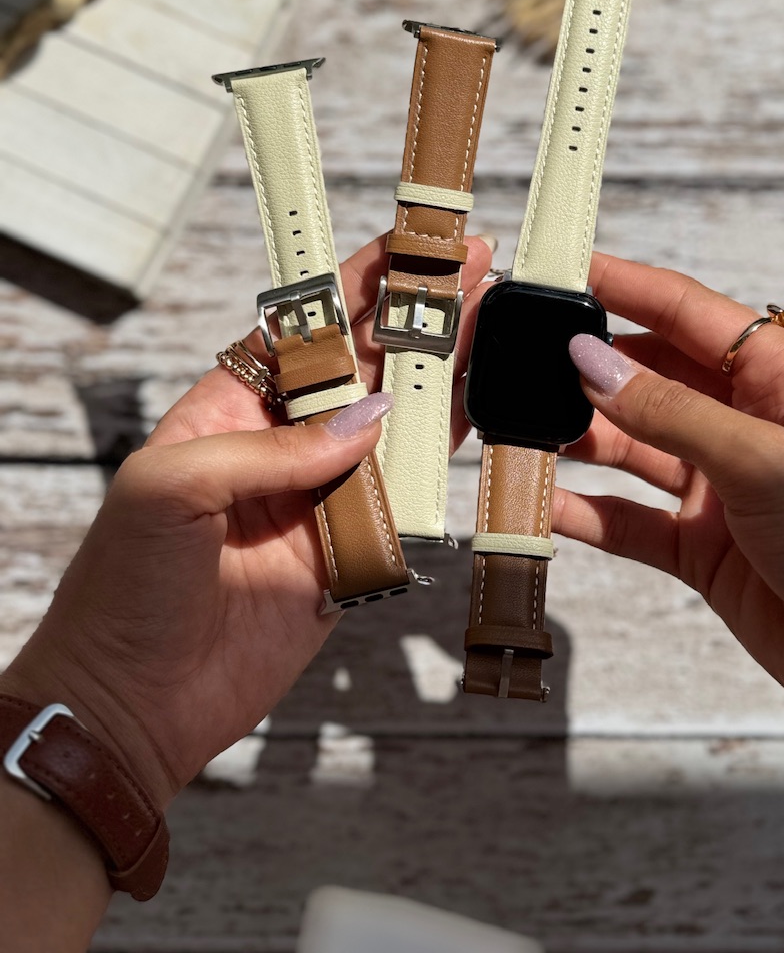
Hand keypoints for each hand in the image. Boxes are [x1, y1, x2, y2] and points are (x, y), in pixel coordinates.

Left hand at [0, 235, 492, 807]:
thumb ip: (276, 448)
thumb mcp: (175, 487)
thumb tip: (370, 420)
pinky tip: (475, 415)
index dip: (354, 286)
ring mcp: (319, 497)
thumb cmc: (125, 586)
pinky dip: (441, 461)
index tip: (407, 249)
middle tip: (474, 271)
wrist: (135, 703)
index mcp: (228, 409)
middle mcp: (281, 444)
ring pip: (393, 425)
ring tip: (491, 323)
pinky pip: (405, 498)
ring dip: (441, 377)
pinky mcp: (350, 553)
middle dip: (416, 318)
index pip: (302, 329)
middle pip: (362, 366)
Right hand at [555, 255, 783, 772]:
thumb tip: (590, 363)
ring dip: (581, 439)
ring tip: (521, 429)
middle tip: (521, 358)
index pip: (690, 315)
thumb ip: (672, 414)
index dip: (627, 288)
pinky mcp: (703, 548)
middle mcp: (747, 426)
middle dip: (589, 369)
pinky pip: (630, 520)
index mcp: (783, 382)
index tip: (565, 271)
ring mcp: (722, 488)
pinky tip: (548, 503)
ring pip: (633, 447)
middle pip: (651, 378)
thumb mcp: (766, 464)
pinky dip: (589, 512)